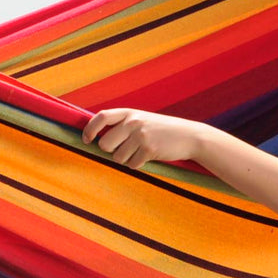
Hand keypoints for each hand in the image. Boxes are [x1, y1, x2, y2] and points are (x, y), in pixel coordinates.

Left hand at [83, 107, 205, 168]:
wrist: (190, 136)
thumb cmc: (163, 130)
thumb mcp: (143, 120)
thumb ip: (123, 125)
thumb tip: (98, 140)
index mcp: (130, 113)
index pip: (102, 117)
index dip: (90, 129)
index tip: (87, 139)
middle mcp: (134, 122)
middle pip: (105, 144)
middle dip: (112, 151)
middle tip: (127, 149)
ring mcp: (141, 135)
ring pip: (117, 157)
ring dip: (127, 159)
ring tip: (142, 151)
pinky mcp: (149, 149)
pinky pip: (132, 164)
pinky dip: (139, 164)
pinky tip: (151, 155)